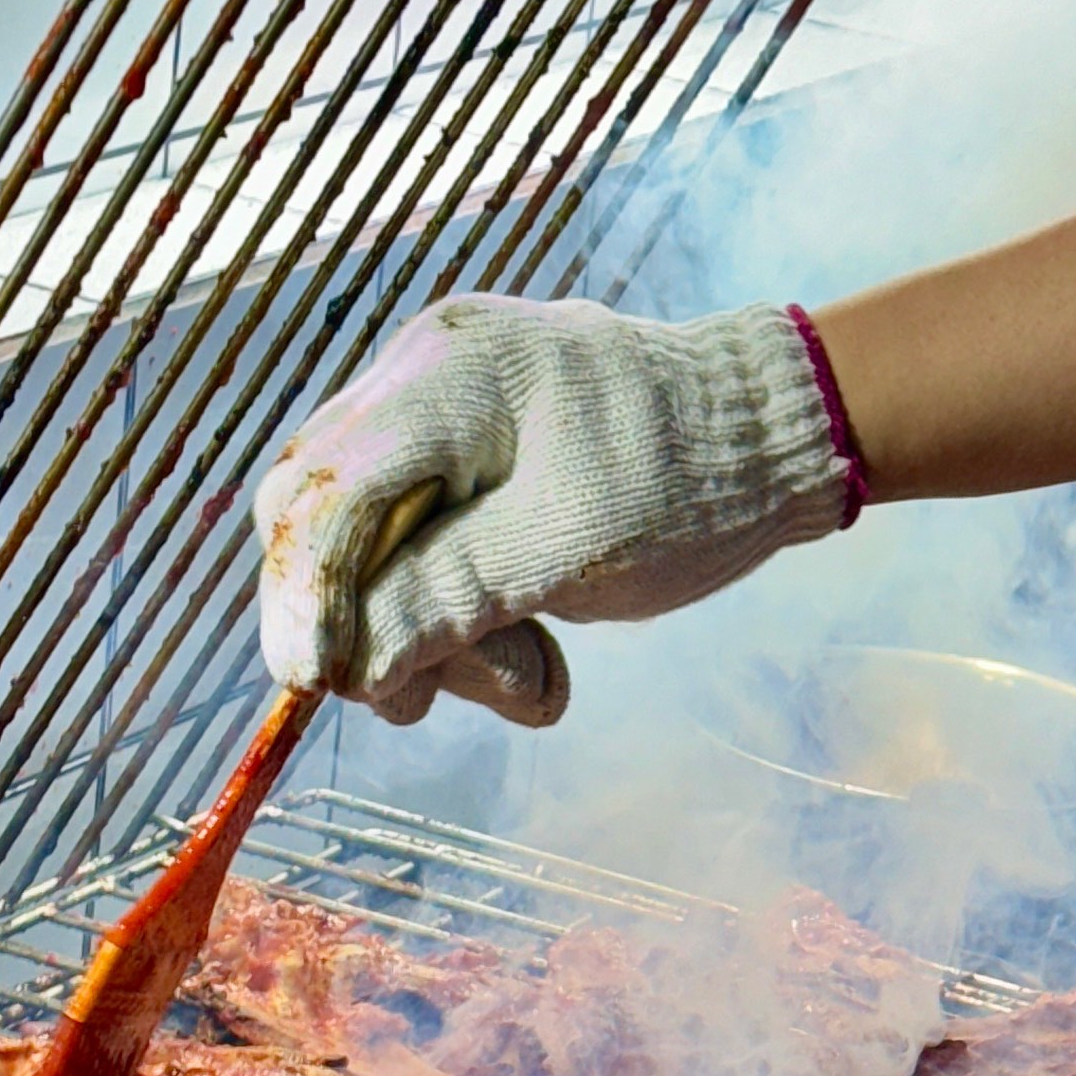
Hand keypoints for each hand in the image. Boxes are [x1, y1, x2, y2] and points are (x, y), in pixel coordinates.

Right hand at [253, 295, 858, 724]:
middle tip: (435, 700)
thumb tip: (348, 669)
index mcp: (448, 376)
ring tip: (536, 677)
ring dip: (435, 634)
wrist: (770, 439)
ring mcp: (437, 411)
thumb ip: (450, 599)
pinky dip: (468, 612)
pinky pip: (422, 545)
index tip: (317, 685)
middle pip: (324, 519)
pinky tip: (535, 648)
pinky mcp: (465, 455)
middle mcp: (421, 374)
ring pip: (370, 546)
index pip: (325, 492)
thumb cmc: (687, 485)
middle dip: (373, 623)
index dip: (305, 595)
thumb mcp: (571, 553)